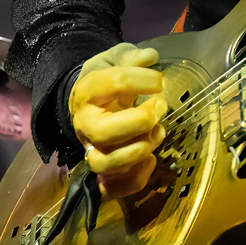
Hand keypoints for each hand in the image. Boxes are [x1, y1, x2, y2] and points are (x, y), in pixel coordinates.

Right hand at [69, 42, 166, 199]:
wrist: (89, 102)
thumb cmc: (107, 80)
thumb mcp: (114, 59)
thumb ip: (130, 56)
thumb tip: (149, 57)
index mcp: (86, 92)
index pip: (113, 83)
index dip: (143, 80)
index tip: (160, 81)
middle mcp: (85, 124)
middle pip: (104, 132)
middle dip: (140, 121)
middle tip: (160, 107)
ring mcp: (91, 149)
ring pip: (105, 163)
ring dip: (139, 150)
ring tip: (159, 132)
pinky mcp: (102, 171)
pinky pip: (112, 187)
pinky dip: (135, 178)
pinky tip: (151, 160)